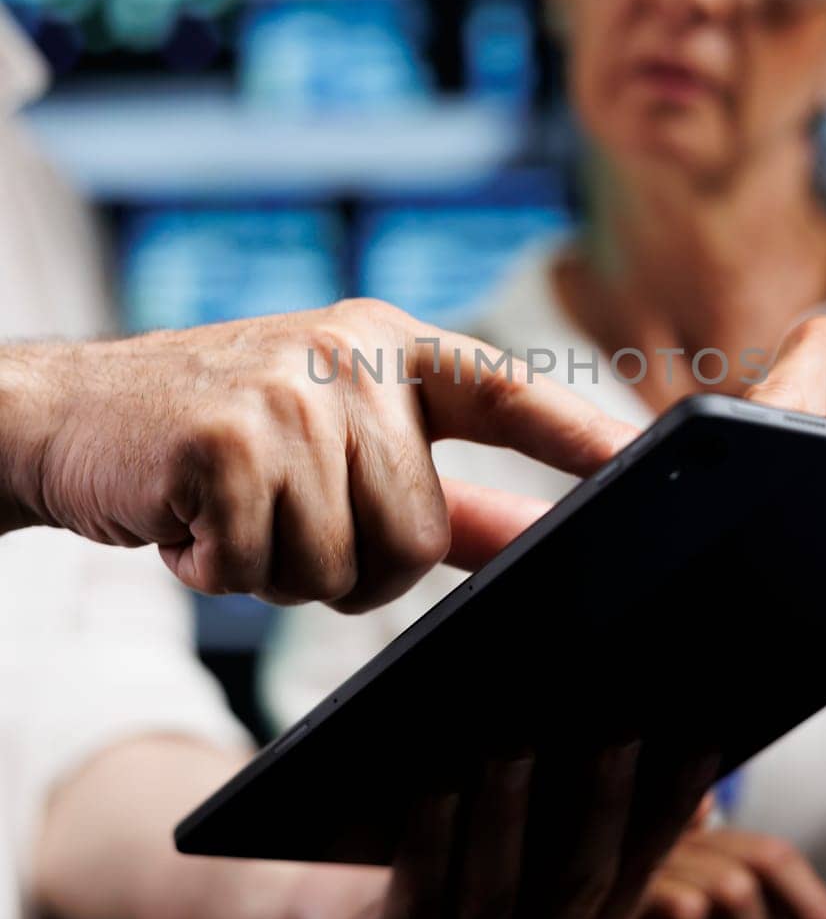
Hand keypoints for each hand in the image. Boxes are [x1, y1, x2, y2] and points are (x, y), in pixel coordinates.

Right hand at [0, 301, 634, 609]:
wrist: (70, 414)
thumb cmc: (217, 436)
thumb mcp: (333, 441)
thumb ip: (438, 490)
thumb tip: (536, 543)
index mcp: (391, 348)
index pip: (513, 393)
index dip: (588, 439)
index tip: (662, 469)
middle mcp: (351, 356)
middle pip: (420, 537)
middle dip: (354, 568)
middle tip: (286, 529)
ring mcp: (288, 392)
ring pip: (345, 563)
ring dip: (281, 570)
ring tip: (234, 513)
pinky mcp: (222, 439)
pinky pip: (263, 569)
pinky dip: (219, 570)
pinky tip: (190, 521)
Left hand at [255, 745, 719, 918]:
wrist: (341, 914)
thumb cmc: (454, 852)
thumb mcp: (531, 832)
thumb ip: (595, 804)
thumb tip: (682, 750)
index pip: (638, 870)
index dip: (670, 812)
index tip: (699, 744)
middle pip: (577, 883)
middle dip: (600, 804)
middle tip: (617, 730)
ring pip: (496, 891)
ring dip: (507, 813)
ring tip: (514, 743)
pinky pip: (417, 900)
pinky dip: (429, 839)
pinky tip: (432, 783)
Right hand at [611, 816, 825, 918]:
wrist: (580, 916)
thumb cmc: (673, 916)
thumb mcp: (741, 910)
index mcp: (710, 838)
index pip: (772, 857)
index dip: (813, 905)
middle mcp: (673, 848)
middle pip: (738, 886)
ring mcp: (633, 879)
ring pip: (693, 912)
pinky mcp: (602, 917)